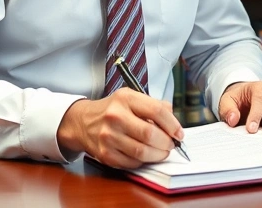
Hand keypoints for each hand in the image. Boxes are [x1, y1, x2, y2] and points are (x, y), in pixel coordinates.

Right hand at [56, 89, 183, 169]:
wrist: (83, 122)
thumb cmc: (113, 110)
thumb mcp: (132, 98)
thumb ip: (155, 106)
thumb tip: (174, 123)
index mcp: (125, 99)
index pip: (157, 111)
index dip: (173, 124)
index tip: (179, 133)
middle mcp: (115, 116)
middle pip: (150, 134)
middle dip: (167, 142)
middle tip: (171, 144)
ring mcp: (108, 137)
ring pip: (142, 152)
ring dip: (158, 154)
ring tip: (162, 151)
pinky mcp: (105, 154)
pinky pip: (132, 162)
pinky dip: (143, 161)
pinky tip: (145, 155)